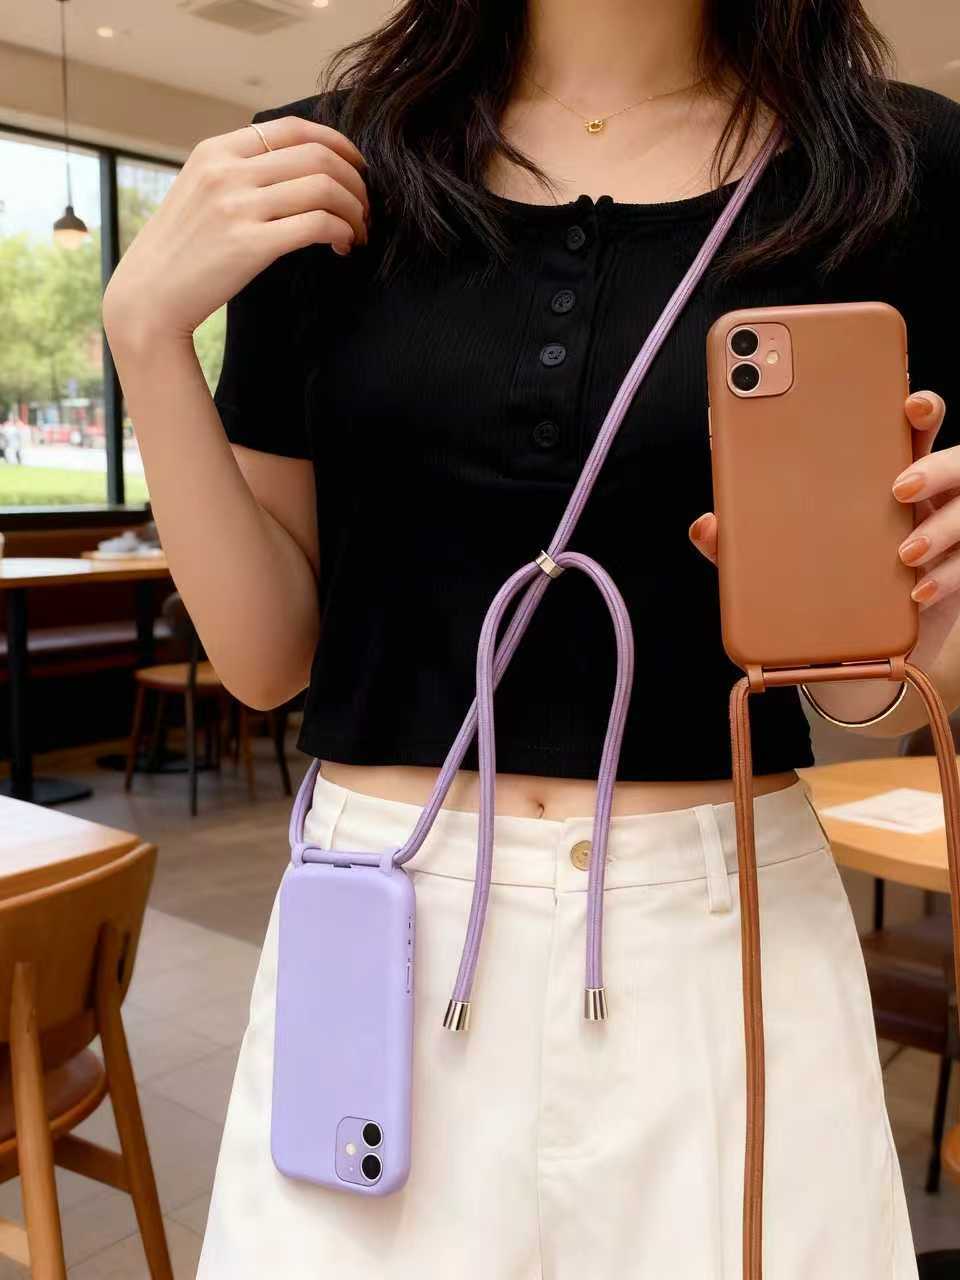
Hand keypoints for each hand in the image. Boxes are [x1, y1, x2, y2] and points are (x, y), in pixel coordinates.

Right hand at [103, 115, 368, 348]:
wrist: (149, 297)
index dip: (338, 144)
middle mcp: (226, 171)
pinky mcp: (249, 244)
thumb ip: (239, 173)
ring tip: (358, 232)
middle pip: (318, 156)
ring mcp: (236, 206)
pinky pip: (317, 225)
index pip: (293, 128)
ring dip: (355, 210)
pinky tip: (343, 246)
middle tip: (366, 208)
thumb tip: (298, 169)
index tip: (357, 168)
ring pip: (323, 188)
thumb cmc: (182, 252)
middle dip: (355, 181)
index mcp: (216, 151)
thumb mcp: (200, 192)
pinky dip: (342, 232)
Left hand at [689, 391, 959, 666]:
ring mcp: (946, 535)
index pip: (910, 428)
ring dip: (940, 529)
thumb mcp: (771, 558)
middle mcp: (924, 498)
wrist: (848, 644)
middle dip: (937, 467)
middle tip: (900, 485)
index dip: (918, 409)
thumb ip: (740, 542)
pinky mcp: (953, 576)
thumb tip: (705, 524)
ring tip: (903, 551)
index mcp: (883, 471)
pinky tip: (916, 591)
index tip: (907, 402)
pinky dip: (944, 579)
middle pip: (956, 462)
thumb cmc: (815, 579)